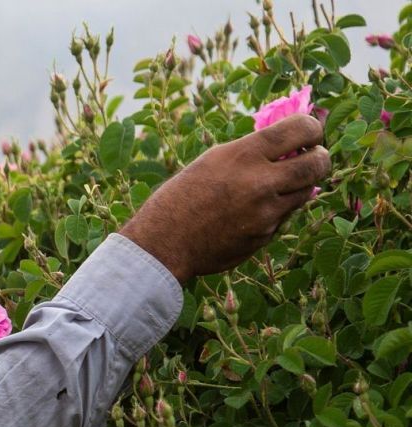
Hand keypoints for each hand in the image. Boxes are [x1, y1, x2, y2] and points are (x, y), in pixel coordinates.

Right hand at [119, 114, 330, 282]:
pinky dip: (276, 210)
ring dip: (299, 184)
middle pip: (318, 163)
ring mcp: (266, 213)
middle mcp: (261, 182)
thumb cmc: (181, 196)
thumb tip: (287, 143)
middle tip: (312, 156)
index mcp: (243, 155)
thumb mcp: (213, 160)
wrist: (164, 242)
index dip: (312, 128)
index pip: (301, 129)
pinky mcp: (265, 236)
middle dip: (320, 157)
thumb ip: (250, 152)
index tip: (309, 132)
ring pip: (306, 192)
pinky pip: (284, 216)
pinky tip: (251, 211)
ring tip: (278, 183)